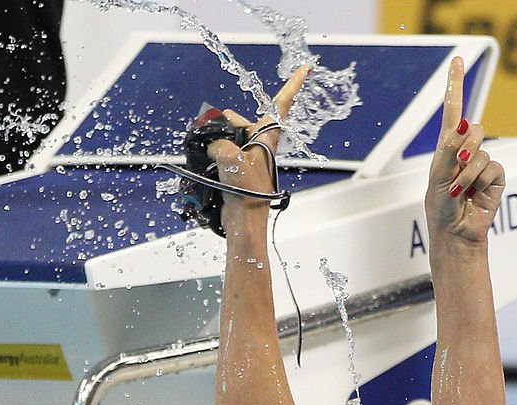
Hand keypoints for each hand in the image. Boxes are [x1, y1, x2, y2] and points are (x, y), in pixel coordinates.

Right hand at [207, 65, 311, 226]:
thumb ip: (219, 142)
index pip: (281, 104)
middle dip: (222, 127)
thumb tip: (213, 148)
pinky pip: (220, 154)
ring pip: (225, 138)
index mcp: (267, 137)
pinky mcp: (237, 170)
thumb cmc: (246, 195)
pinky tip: (209, 166)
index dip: (293, 85)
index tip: (306, 68)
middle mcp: (259, 144)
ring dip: (215, 146)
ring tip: (217, 166)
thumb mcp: (229, 158)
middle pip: (235, 120)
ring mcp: (248, 157)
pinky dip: (212, 157)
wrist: (244, 224)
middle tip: (221, 152)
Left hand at [425, 57, 504, 243]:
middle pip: (473, 127)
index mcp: (447, 147)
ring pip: (482, 151)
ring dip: (468, 173)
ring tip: (460, 192)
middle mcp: (465, 151)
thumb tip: (463, 124)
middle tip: (456, 169)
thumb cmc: (441, 208)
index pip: (452, 110)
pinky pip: (493, 167)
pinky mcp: (496, 178)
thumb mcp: (438, 178)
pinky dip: (480, 181)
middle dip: (465, 146)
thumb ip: (449, 150)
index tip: (456, 60)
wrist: (455, 233)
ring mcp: (482, 163)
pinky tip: (475, 195)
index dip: (455, 85)